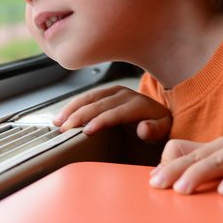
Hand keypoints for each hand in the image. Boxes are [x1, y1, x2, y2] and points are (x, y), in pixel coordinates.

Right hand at [53, 85, 172, 140]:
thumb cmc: (160, 127)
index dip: (100, 121)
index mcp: (139, 105)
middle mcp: (126, 95)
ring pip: (90, 98)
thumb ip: (155, 130)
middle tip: (65, 129)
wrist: (159, 116)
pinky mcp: (107, 93)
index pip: (116, 113)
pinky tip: (62, 115)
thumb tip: (144, 128)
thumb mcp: (163, 131)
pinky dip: (73, 106)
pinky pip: (88, 97)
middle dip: (80, 116)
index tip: (86, 131)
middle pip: (99, 104)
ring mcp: (115, 92)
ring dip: (72, 109)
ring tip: (58, 122)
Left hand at [149, 137, 222, 194]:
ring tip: (183, 190)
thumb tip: (163, 181)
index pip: (181, 151)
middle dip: (175, 170)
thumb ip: (197, 175)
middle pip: (195, 156)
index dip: (168, 165)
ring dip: (198, 174)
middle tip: (159, 186)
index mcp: (211, 147)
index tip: (154, 183)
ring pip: (217, 160)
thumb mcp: (219, 175)